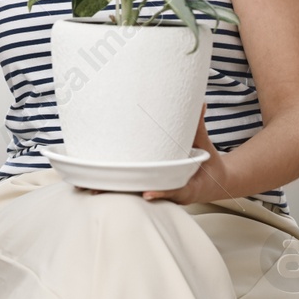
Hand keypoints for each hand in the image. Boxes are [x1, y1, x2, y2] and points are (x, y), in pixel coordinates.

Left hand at [75, 104, 227, 205]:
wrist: (210, 184)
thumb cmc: (206, 166)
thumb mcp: (204, 148)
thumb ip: (198, 127)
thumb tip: (200, 102)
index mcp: (187, 187)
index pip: (173, 191)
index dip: (161, 191)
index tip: (147, 192)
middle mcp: (169, 192)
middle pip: (144, 195)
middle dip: (122, 194)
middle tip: (97, 191)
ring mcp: (158, 192)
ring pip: (134, 195)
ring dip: (112, 192)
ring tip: (88, 188)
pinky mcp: (149, 189)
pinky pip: (132, 189)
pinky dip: (115, 187)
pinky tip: (93, 185)